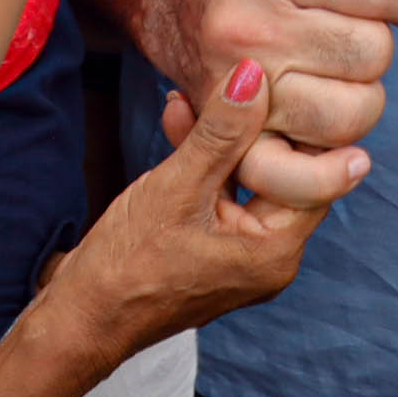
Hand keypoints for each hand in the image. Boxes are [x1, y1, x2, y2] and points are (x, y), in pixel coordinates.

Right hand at [46, 57, 344, 353]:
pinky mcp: (214, 250)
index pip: (318, 176)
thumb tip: (255, 76)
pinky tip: (179, 119)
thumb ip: (220, 131)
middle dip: (254, 125)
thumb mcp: (177, 186)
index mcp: (276, 251)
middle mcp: (269, 259)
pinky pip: (222, 195)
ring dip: (222, 138)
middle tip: (239, 78)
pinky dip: (205, 163)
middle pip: (284, 174)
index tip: (285, 80)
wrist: (79, 321)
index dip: (300, 126)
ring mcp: (241, 257)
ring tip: (196, 94)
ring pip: (247, 179)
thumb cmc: (126, 265)